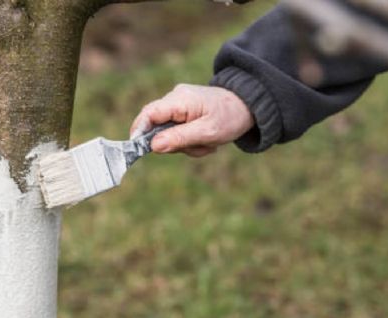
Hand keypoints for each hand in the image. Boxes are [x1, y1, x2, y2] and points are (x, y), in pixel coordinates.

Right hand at [130, 84, 254, 156]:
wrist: (249, 106)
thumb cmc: (231, 117)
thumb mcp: (207, 132)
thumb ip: (179, 138)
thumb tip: (153, 145)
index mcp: (180, 100)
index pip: (149, 114)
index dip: (139, 131)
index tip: (138, 149)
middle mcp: (175, 98)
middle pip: (157, 127)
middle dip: (174, 144)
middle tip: (197, 147)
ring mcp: (179, 105)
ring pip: (168, 133)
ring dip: (186, 145)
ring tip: (208, 143)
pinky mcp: (184, 112)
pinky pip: (178, 131)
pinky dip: (190, 140)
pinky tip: (206, 139)